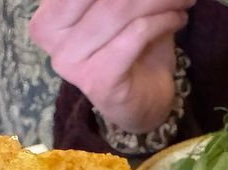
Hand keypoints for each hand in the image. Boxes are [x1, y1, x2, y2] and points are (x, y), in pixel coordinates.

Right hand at [29, 0, 193, 133]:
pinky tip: (178, 18)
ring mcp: (70, 61)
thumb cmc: (131, 47)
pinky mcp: (97, 80)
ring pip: (120, 7)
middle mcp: (49, 35)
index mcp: (49, 14)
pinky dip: (163, 20)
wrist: (141, 101)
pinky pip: (136, 33)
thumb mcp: (122, 6)